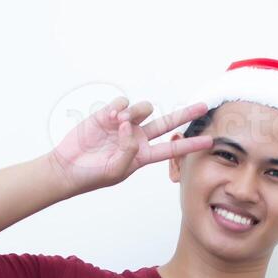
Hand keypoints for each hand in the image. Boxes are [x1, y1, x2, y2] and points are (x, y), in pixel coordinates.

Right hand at [47, 97, 213, 194]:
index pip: (171, 148)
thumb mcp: (115, 170)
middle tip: (203, 106)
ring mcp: (124, 125)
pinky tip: (110, 117)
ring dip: (136, 112)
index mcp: (142, 155)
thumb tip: (130, 127)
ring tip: (119, 123)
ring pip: (143, 109)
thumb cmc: (92, 175)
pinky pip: (123, 103)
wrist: (68, 167)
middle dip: (185, 114)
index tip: (209, 141)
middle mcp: (137, 138)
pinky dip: (120, 108)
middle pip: (167, 123)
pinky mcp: (108, 115)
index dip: (190, 144)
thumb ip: (127, 151)